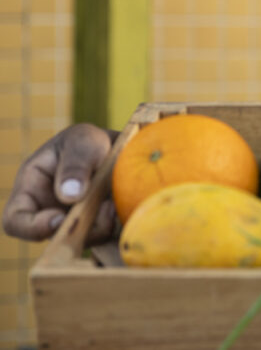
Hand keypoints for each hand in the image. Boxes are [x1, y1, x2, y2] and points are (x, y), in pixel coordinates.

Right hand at [2, 123, 118, 242]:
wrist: (119, 150)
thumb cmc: (90, 143)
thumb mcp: (82, 142)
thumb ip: (75, 164)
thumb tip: (69, 195)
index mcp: (31, 191)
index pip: (15, 220)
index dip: (31, 227)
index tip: (58, 219)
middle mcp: (48, 213)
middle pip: (54, 238)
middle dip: (79, 229)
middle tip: (104, 208)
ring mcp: (73, 224)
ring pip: (81, 241)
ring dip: (101, 228)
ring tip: (114, 204)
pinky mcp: (96, 230)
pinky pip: (102, 239)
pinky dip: (113, 228)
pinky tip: (122, 208)